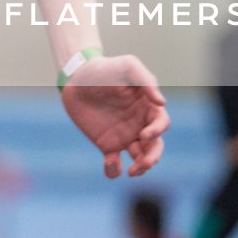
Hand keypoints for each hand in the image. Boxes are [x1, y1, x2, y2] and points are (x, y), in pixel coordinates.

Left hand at [59, 53, 168, 178]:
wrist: (76, 78)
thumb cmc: (104, 69)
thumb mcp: (127, 66)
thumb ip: (146, 81)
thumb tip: (162, 103)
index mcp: (147, 107)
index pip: (161, 123)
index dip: (157, 132)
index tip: (144, 135)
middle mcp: (139, 124)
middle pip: (155, 146)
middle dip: (153, 157)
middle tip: (143, 163)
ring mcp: (124, 136)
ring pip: (140, 158)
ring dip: (141, 168)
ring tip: (132, 171)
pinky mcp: (106, 144)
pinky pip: (115, 163)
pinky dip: (114, 169)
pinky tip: (110, 163)